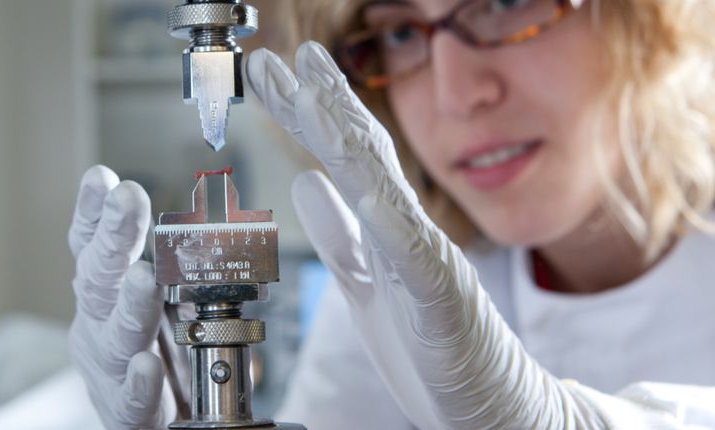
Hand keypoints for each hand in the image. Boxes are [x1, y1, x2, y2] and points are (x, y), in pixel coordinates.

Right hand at [68, 165, 168, 429]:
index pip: (92, 246)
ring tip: (144, 279)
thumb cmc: (160, 353)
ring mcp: (108, 369)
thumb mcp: (165, 300)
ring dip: (130, 305)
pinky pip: (131, 401)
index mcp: (105, 292)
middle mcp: (98, 325)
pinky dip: (138, 383)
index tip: (101, 179)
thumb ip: (175, 265)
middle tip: (128, 199)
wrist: (156, 422)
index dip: (95, 213)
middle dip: (115, 237)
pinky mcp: (126, 414)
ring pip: (116, 336)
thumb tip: (205, 215)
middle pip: (100, 278)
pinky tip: (147, 366)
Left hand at [248, 42, 677, 428]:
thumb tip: (308, 184)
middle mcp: (408, 233)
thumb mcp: (369, 285)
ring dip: (344, 135)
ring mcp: (428, 261)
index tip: (277, 77)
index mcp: (388, 229)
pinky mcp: (443, 301)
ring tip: (310, 90)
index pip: (344, 158)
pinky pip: (415, 255)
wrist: (493, 409)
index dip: (309, 114)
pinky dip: (388, 219)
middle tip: (277, 61)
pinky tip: (360, 189)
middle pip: (359, 155)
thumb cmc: (433, 350)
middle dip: (316, 103)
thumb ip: (341, 236)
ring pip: (382, 187)